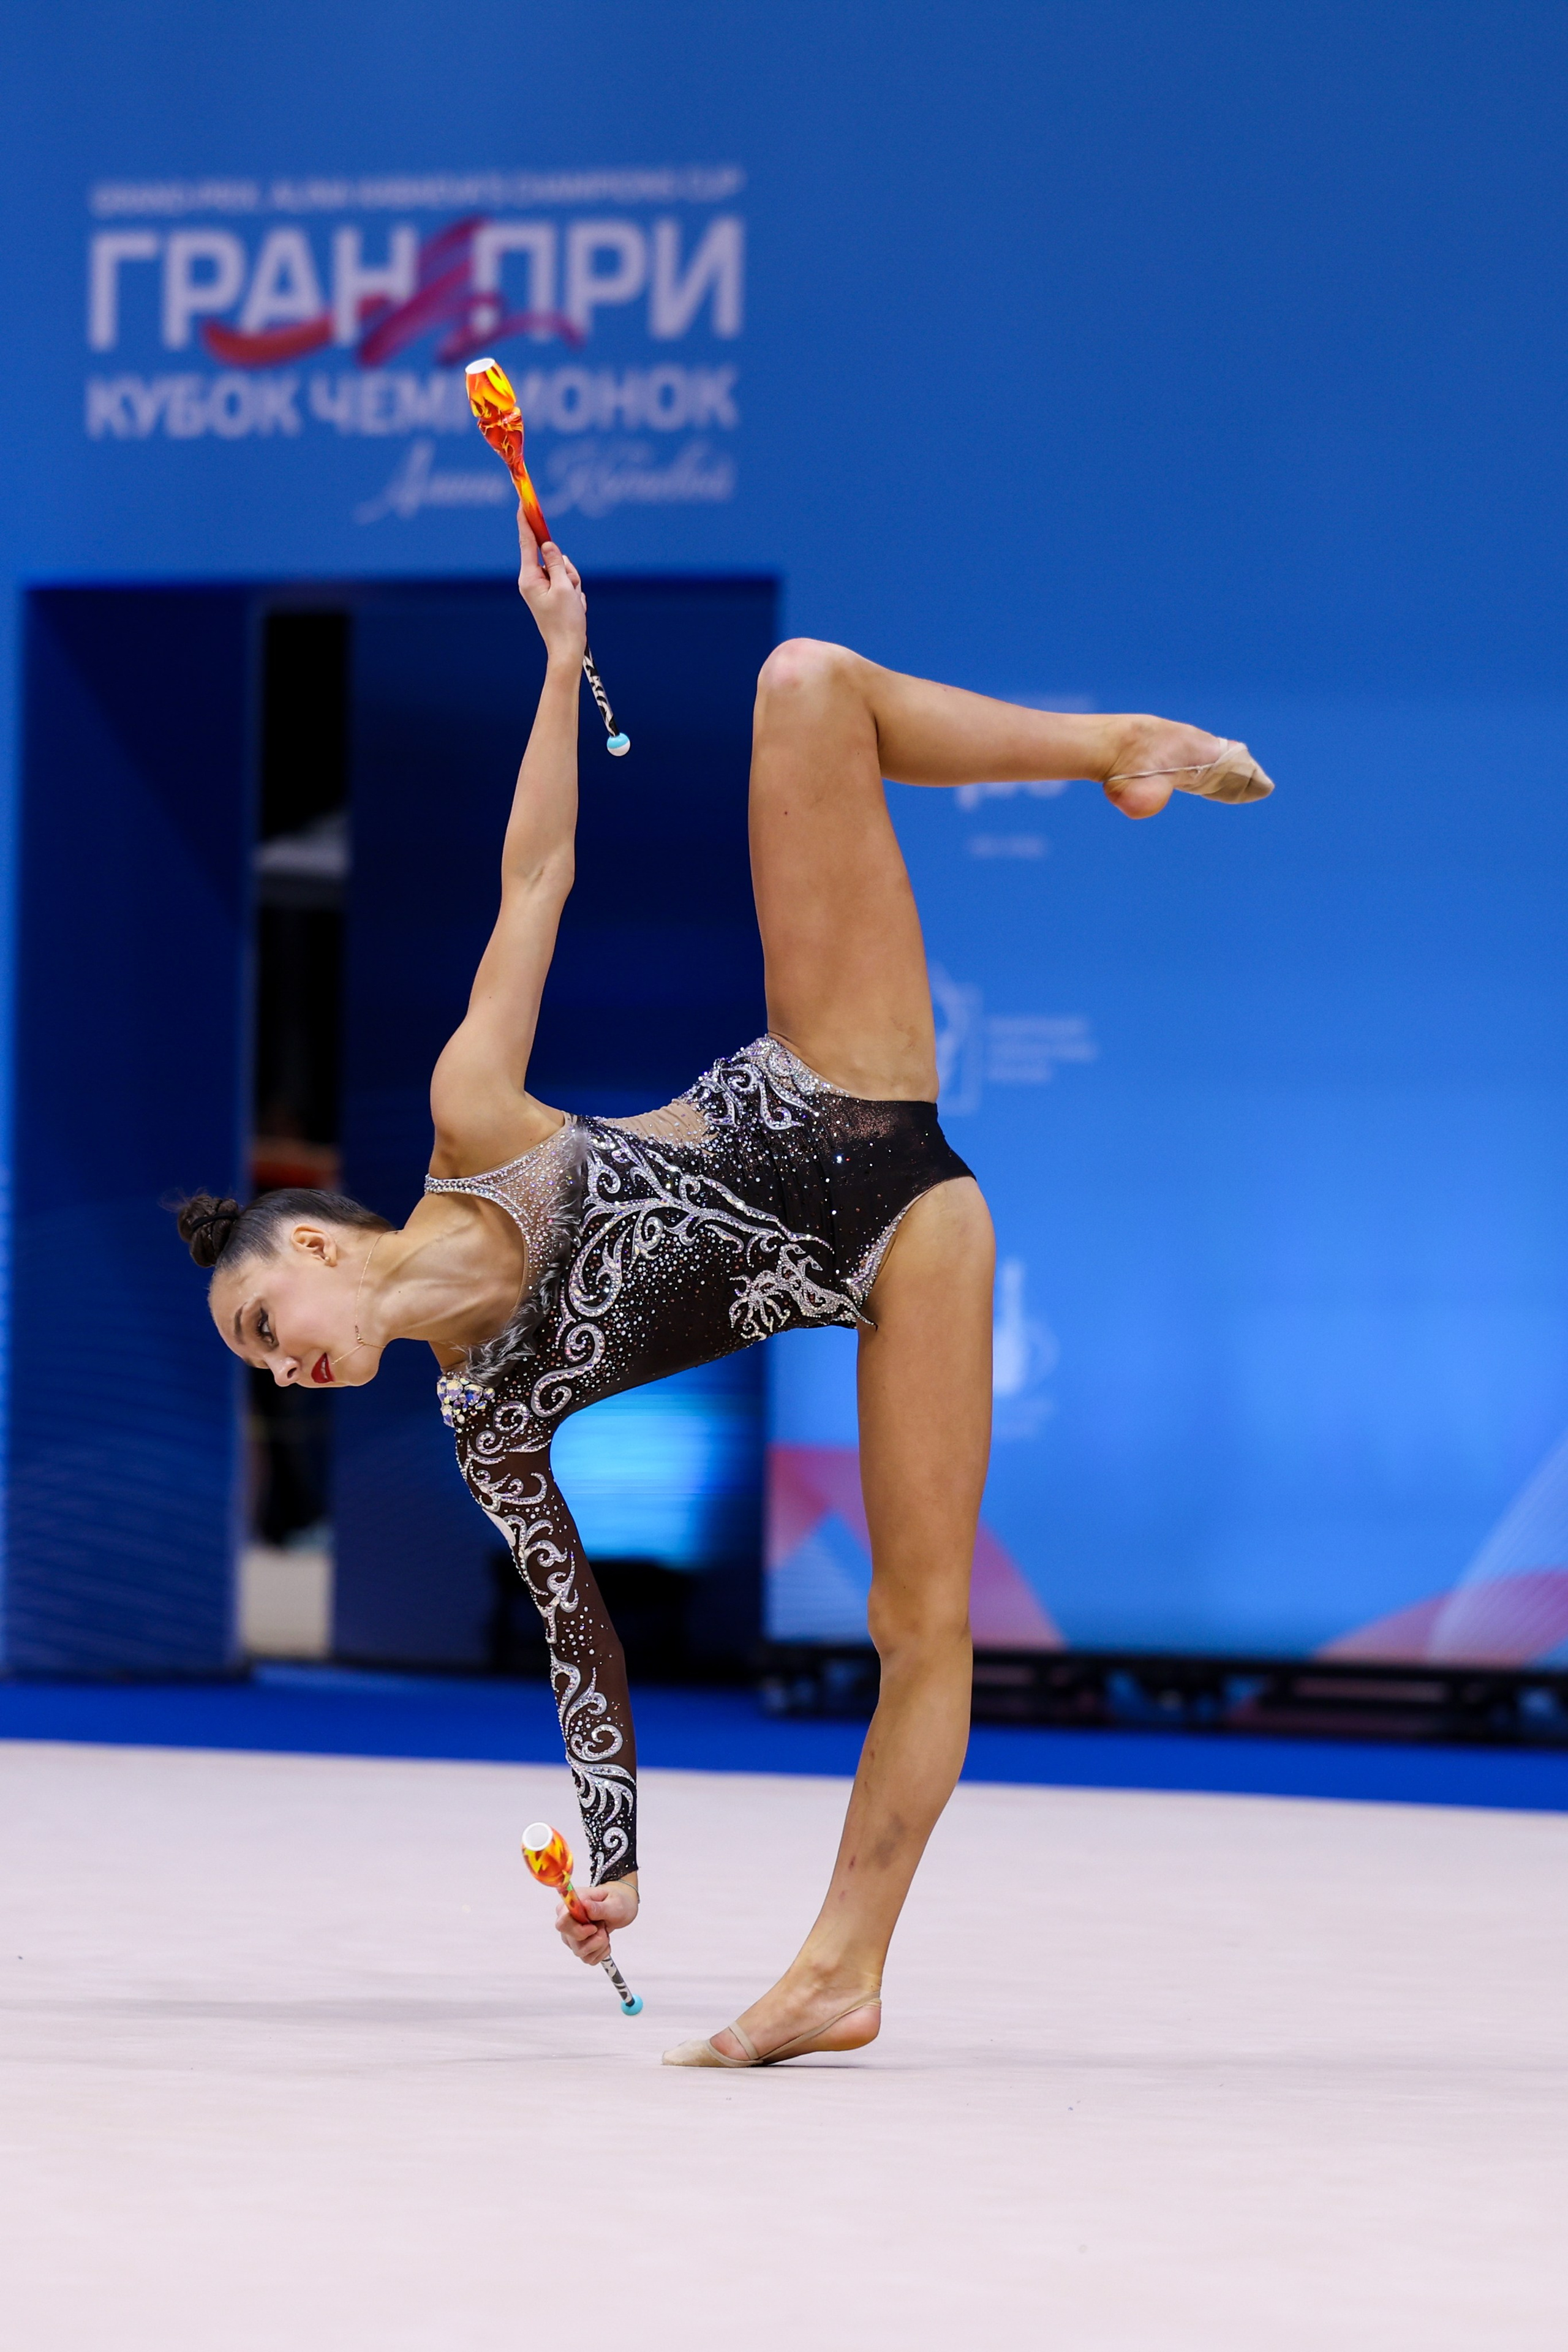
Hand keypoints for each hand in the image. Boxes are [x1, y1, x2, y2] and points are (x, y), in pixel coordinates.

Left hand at [517, 513, 586, 668]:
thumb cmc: (566, 621)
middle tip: (571, 589)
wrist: (567, 649)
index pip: (526, 541)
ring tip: (573, 601)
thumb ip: (557, 562)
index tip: (523, 502)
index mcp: (529, 577)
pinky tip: (574, 606)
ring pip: (562, 568)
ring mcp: (540, 587)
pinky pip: (565, 580)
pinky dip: (573, 590)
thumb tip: (548, 544)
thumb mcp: (565, 587)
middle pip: (551, 556)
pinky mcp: (549, 593)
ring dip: (573, 581)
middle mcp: (531, 580)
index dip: (526, 520)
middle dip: (567, 569)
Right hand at [555, 1875, 637, 1966]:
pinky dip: (601, 1951)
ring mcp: (572, 1937)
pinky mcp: (579, 1948)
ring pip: (579, 1952)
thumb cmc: (615, 1902)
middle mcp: (567, 1922)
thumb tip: (584, 1905)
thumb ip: (598, 1907)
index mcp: (571, 1906)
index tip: (594, 1927)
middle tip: (603, 1927)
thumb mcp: (614, 1903)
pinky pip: (588, 1958)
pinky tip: (604, 1939)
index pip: (562, 1923)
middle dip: (592, 1937)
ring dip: (599, 1944)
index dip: (578, 1929)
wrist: (620, 1909)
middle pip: (570, 1939)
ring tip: (605, 1931)